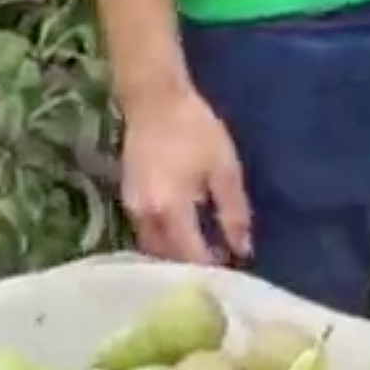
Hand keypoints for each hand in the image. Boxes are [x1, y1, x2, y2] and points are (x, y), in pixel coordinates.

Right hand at [116, 85, 251, 267]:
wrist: (153, 98)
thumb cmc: (194, 129)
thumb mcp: (224, 169)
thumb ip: (234, 213)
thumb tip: (242, 250)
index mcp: (171, 210)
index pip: (191, 257)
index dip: (212, 269)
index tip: (232, 271)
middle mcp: (146, 216)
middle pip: (167, 259)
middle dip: (191, 268)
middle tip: (218, 265)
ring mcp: (131, 208)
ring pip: (152, 249)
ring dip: (174, 257)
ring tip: (202, 252)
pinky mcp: (127, 199)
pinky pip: (145, 233)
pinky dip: (163, 241)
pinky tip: (182, 234)